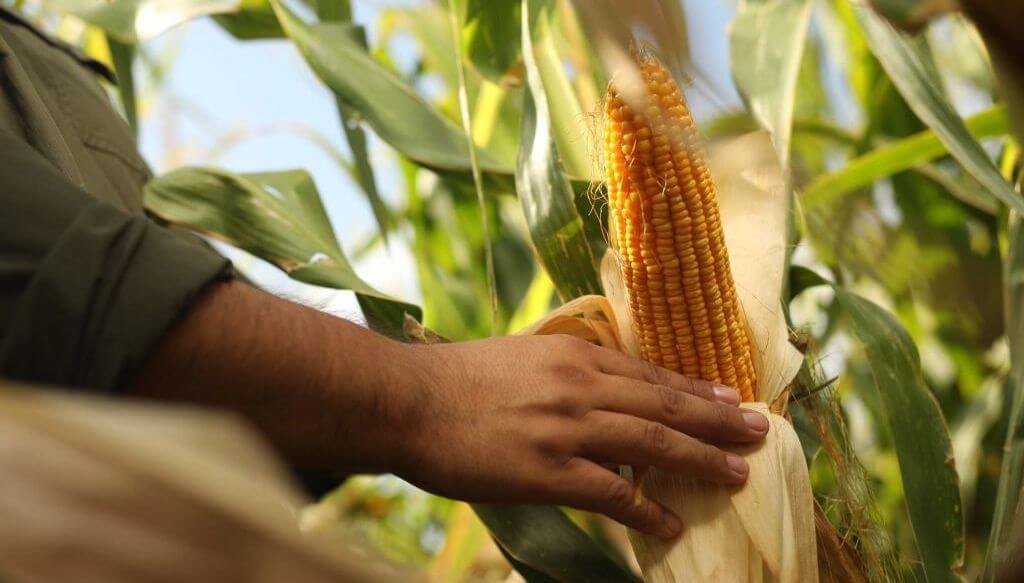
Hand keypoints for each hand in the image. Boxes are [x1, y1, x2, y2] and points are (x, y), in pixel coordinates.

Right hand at [389, 334, 769, 539]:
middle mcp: (581, 385)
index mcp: (574, 354)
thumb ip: (564, 368)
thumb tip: (598, 387)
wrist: (409, 400)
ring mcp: (568, 428)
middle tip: (759, 430)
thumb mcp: (521, 354)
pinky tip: (670, 524)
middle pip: (665, 405)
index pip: (651, 373)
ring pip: (652, 444)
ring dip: (701, 460)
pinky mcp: (549, 471)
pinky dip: (647, 511)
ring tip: (737, 473)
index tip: (731, 397)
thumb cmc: (457, 378)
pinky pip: (613, 493)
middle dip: (718, 420)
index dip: (696, 390)